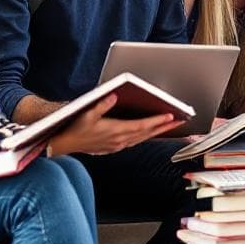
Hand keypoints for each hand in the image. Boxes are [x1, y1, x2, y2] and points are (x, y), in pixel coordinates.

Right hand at [49, 94, 184, 155]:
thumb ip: (101, 105)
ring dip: (157, 132)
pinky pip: (135, 141)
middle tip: (180, 120)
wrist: (64, 144)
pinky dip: (145, 136)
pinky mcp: (114, 147)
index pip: (142, 126)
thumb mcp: (86, 114)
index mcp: (115, 131)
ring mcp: (117, 145)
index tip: (171, 116)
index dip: (157, 121)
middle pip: (147, 133)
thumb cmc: (75, 128)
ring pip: (143, 138)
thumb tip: (114, 96)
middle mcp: (119, 140)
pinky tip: (150, 132)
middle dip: (164, 126)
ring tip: (170, 125)